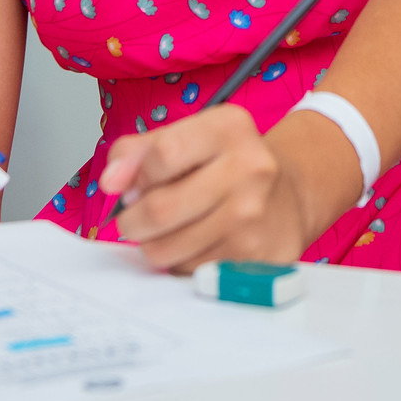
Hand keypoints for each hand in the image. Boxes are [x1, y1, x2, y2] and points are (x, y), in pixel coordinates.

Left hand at [99, 105, 312, 273]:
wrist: (290, 196)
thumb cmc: (226, 165)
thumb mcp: (186, 137)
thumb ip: (137, 151)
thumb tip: (111, 182)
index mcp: (229, 128)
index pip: (162, 154)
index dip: (135, 175)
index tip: (134, 183)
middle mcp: (250, 169)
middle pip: (160, 208)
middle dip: (132, 220)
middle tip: (134, 218)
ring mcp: (255, 217)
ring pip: (169, 249)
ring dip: (154, 245)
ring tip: (166, 232)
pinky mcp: (257, 258)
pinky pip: (190, 272)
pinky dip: (181, 263)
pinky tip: (195, 245)